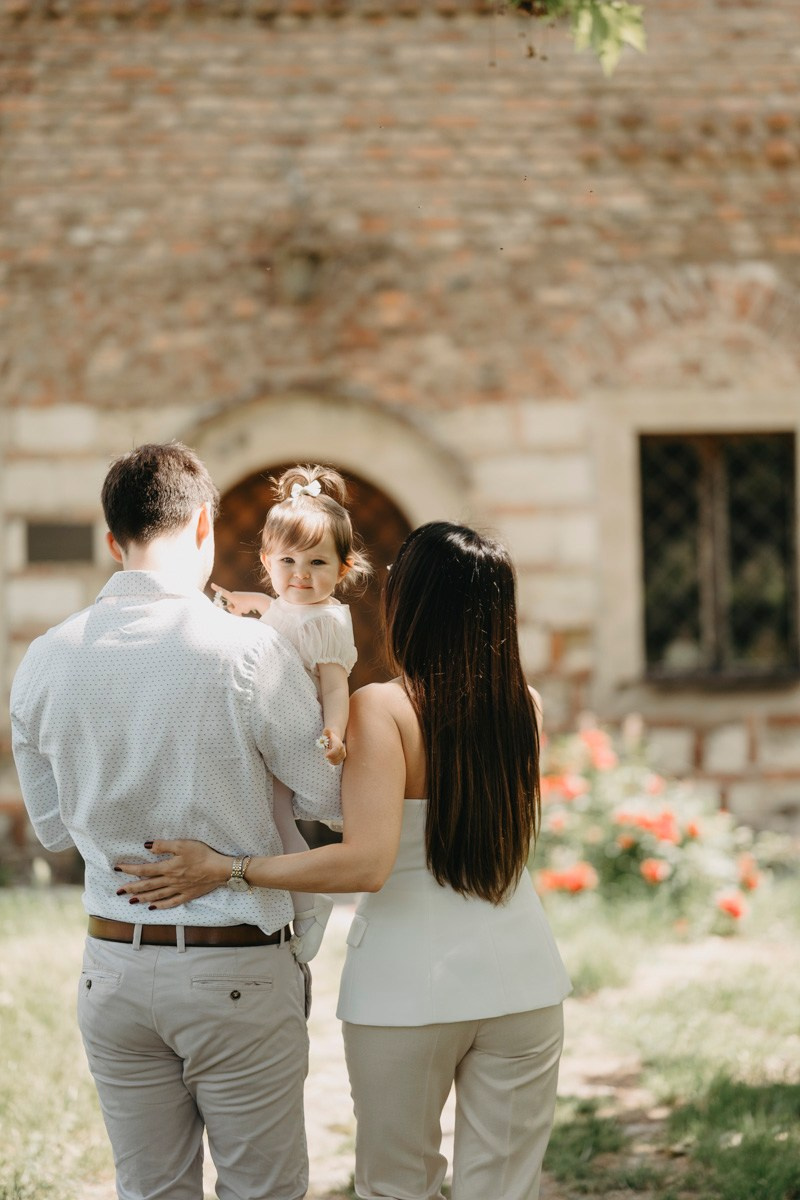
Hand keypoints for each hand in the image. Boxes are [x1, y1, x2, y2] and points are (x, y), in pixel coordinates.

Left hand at [115, 840, 230, 909]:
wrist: (219, 869)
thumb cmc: (202, 854)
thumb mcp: (182, 844)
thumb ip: (163, 845)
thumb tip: (146, 846)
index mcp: (168, 867)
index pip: (144, 870)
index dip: (129, 870)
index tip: (117, 869)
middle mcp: (170, 880)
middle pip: (147, 885)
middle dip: (131, 888)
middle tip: (118, 891)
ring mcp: (178, 889)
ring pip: (156, 895)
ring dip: (142, 898)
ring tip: (131, 901)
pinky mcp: (187, 895)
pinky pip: (171, 902)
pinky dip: (160, 906)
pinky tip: (153, 907)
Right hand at [211, 585, 269, 617]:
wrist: (257, 600)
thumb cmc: (246, 605)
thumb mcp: (237, 611)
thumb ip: (232, 611)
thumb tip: (232, 609)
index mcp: (231, 596)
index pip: (222, 592)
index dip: (216, 589)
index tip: (212, 584)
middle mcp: (234, 594)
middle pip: (230, 605)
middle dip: (233, 609)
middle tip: (240, 611)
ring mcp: (239, 596)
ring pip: (235, 606)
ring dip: (239, 610)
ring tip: (245, 609)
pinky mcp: (243, 598)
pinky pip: (240, 606)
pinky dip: (243, 608)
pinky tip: (248, 608)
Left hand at [322, 729, 346, 765]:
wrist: (335, 738)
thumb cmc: (329, 736)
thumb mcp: (327, 733)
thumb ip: (326, 732)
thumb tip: (326, 730)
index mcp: (338, 743)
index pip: (336, 750)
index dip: (331, 754)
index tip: (325, 755)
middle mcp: (342, 749)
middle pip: (335, 757)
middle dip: (329, 757)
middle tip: (326, 753)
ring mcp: (343, 754)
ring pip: (336, 761)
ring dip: (330, 760)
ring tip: (328, 755)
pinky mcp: (342, 758)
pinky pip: (337, 763)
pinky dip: (332, 762)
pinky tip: (330, 758)